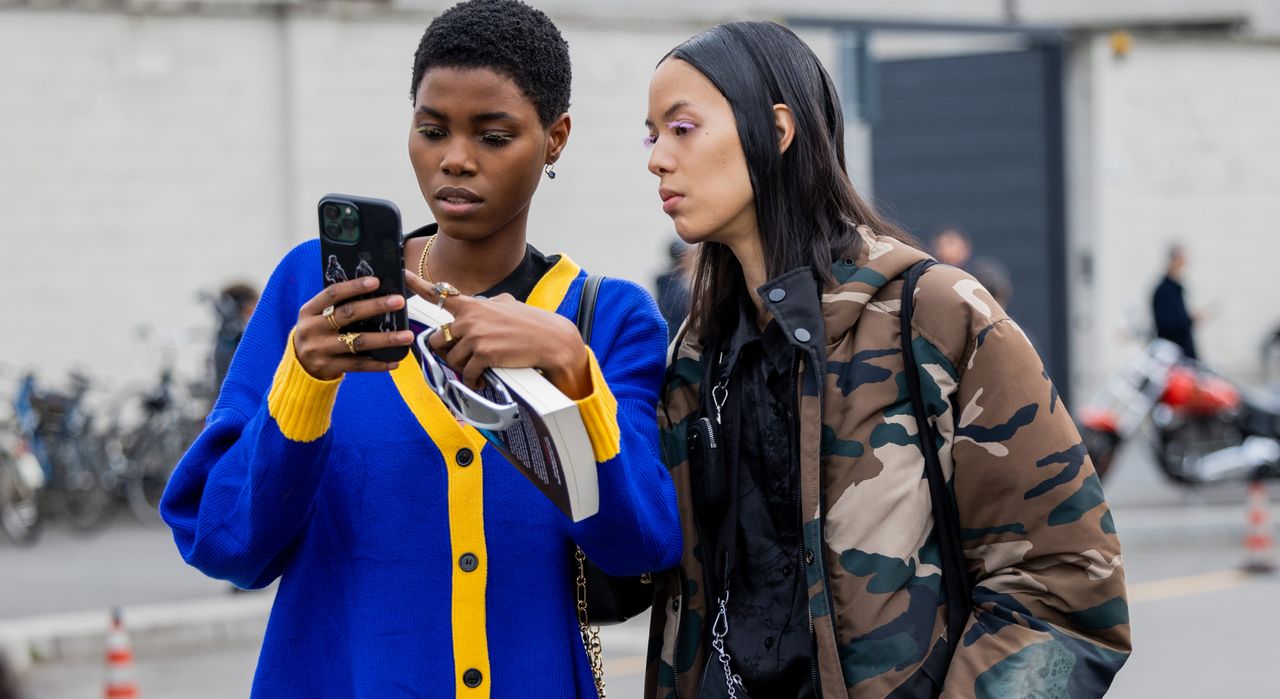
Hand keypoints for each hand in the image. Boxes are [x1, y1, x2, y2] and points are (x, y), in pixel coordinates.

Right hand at [294, 277, 414, 380]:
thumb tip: (374, 291)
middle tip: (399, 301)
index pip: (332, 293)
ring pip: (358, 342)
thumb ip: (337, 306)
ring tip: (407, 335)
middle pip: (348, 314)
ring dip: (385, 339)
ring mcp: (320, 349)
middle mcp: (313, 329)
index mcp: (309, 311)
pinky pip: (359, 365)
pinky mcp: (329, 367)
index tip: (376, 281)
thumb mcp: (317, 317)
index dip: (354, 286)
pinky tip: (395, 361)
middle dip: (376, 306)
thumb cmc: (317, 334)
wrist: (299, 367)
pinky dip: (378, 364)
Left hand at [405, 271, 591, 398]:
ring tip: (478, 368)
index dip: (417, 285)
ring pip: (452, 359)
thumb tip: (488, 302)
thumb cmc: (532, 323)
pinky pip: (467, 373)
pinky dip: (474, 380)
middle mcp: (470, 319)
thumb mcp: (509, 304)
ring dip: (463, 368)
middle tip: (463, 357)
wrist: (551, 340)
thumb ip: (490, 304)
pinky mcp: (483, 355)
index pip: (440, 294)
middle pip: (439, 340)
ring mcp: (475, 337)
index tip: (403, 276)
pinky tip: (483, 380)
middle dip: (448, 351)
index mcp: (473, 305)